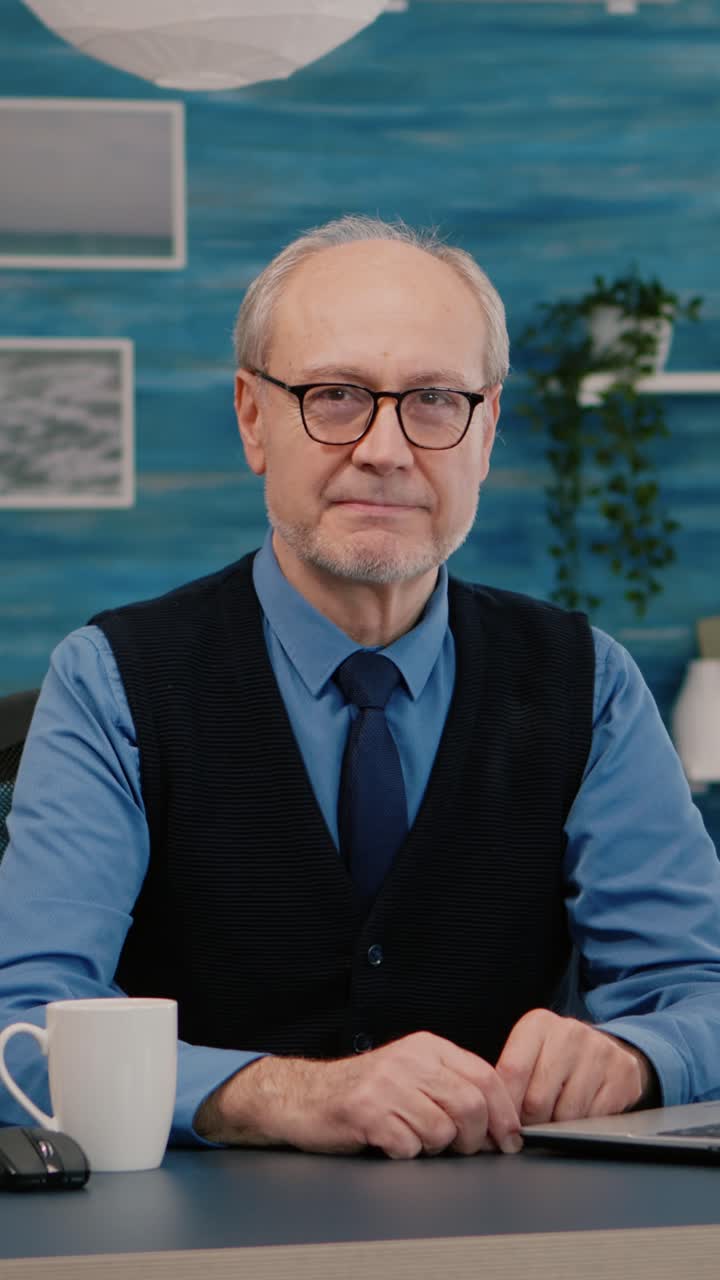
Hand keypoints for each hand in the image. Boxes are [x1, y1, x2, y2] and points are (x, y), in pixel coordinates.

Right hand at [195, 1031, 521, 1158]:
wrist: (304, 1096)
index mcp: (427, 1047)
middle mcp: (410, 1060)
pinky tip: (389, 1142)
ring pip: (442, 1130)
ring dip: (434, 1148)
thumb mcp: (412, 1073)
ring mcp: (387, 1084)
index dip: (504, 1114)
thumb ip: (452, 1085)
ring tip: (414, 1140)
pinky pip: (408, 1146)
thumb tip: (500, 1119)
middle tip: (461, 1149)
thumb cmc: (364, 1091)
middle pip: (471, 1105)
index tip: (508, 1139)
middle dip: (474, 1138)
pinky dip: (405, 1153)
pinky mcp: (366, 1111)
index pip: (486, 1076)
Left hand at [495, 1009, 655, 1125]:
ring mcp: (600, 1051)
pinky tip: (581, 1117)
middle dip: (530, 1124)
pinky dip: (585, 1128)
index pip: (512, 1072)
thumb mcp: (528, 1055)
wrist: (604, 1049)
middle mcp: (570, 1032)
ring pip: (567, 1114)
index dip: (504, 1108)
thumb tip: (490, 1119)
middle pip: (537, 1099)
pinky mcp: (624, 1073)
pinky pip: (595, 1119)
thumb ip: (508, 1079)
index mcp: (538, 1024)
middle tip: (530, 1128)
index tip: (501, 1129)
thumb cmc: (555, 1058)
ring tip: (555, 1120)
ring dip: (557, 1128)